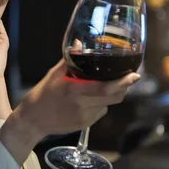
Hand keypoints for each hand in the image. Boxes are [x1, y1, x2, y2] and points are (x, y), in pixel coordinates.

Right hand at [11, 59, 139, 141]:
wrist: (33, 119)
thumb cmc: (43, 94)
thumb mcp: (54, 74)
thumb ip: (70, 59)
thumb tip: (79, 43)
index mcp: (74, 90)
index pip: (106, 88)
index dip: (123, 82)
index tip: (134, 75)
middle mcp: (82, 105)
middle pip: (114, 97)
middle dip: (122, 88)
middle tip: (125, 79)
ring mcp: (84, 117)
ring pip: (108, 104)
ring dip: (109, 96)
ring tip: (95, 89)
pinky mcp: (85, 125)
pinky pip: (100, 112)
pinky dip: (99, 105)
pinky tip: (86, 101)